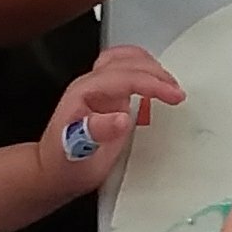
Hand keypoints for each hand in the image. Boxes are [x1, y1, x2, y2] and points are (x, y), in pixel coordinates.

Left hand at [40, 48, 181, 194]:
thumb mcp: (78, 154)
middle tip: (177, 94)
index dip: (152, 83)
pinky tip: (157, 84)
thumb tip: (123, 118)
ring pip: (126, 59)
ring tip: (171, 86)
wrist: (53, 172)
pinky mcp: (107, 95)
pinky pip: (126, 70)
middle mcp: (91, 85)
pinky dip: (145, 70)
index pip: (124, 77)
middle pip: (127, 62)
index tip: (175, 96)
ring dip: (151, 67)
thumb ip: (97, 133)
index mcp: (83, 93)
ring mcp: (99, 88)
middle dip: (156, 74)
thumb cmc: (65, 165)